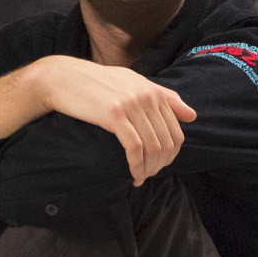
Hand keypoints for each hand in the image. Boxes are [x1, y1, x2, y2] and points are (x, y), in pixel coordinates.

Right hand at [23, 56, 195, 182]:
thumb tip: (193, 115)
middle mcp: (146, 97)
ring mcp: (131, 105)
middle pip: (167, 142)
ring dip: (149, 168)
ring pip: (153, 147)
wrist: (64, 78)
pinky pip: (134, 148)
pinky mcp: (114, 115)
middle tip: (148, 175)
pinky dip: (136, 166)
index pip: (176, 132)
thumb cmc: (97, 83)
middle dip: (160, 165)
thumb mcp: (133, 83)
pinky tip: (133, 175)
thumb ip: (164, 98)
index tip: (158, 166)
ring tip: (140, 178)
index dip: (170, 155)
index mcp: (153, 91)